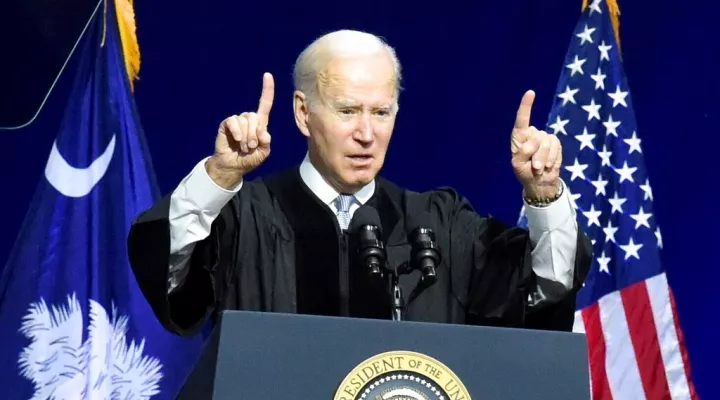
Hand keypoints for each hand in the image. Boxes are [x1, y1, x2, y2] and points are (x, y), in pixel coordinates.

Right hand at [206, 73, 274, 188]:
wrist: (233, 166)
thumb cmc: (249, 159)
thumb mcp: (263, 152)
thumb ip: (266, 141)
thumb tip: (262, 130)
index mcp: (259, 124)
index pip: (265, 104)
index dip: (267, 90)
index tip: (267, 75)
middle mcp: (248, 119)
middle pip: (255, 117)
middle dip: (254, 135)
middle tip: (250, 147)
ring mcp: (237, 121)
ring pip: (245, 121)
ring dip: (245, 137)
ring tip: (243, 147)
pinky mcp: (226, 124)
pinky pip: (233, 122)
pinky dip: (237, 132)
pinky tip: (235, 140)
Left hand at [510, 90, 561, 198]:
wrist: (539, 182)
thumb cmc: (525, 172)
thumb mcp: (518, 165)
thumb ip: (523, 152)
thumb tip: (536, 140)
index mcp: (519, 137)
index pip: (521, 120)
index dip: (526, 106)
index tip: (531, 92)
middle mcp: (532, 134)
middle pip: (537, 138)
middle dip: (537, 155)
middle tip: (534, 168)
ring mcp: (544, 138)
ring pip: (547, 143)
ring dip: (544, 159)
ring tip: (540, 168)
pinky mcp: (555, 143)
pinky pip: (556, 147)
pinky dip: (553, 159)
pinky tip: (549, 166)